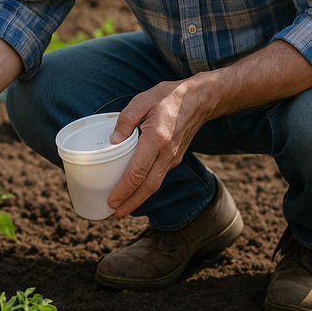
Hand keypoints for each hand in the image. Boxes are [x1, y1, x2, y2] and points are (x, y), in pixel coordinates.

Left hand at [106, 78, 215, 216]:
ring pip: (155, 184)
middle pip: (148, 186)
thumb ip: (126, 120)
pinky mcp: (175, 158)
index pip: (138, 171)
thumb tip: (113, 141)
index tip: (112, 200)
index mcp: (156, 139)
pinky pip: (159, 177)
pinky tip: (136, 190)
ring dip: (139, 198)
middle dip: (131, 202)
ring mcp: (173, 157)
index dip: (124, 189)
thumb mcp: (143, 100)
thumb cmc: (169, 97)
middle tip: (114, 213)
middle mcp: (166, 153)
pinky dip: (146, 188)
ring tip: (122, 207)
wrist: (200, 99)